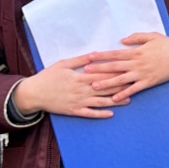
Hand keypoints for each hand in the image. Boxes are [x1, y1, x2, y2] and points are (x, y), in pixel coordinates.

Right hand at [10, 53, 125, 119]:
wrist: (34, 94)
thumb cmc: (48, 77)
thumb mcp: (63, 64)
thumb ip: (80, 60)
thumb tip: (95, 54)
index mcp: (79, 77)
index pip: (101, 74)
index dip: (116, 72)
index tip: (128, 69)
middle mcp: (81, 90)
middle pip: (104, 88)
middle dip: (120, 86)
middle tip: (134, 84)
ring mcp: (78, 102)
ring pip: (100, 102)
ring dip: (115, 101)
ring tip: (128, 100)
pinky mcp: (74, 111)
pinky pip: (90, 113)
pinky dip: (100, 114)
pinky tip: (111, 114)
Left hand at [79, 32, 168, 100]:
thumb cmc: (168, 46)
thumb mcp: (153, 36)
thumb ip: (137, 37)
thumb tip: (122, 40)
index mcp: (136, 52)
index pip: (115, 54)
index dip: (101, 56)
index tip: (89, 57)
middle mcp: (137, 63)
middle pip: (114, 67)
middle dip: (99, 70)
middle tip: (85, 73)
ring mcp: (142, 74)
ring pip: (121, 79)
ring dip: (107, 83)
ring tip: (94, 87)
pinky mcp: (149, 82)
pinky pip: (134, 89)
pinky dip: (124, 94)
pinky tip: (114, 99)